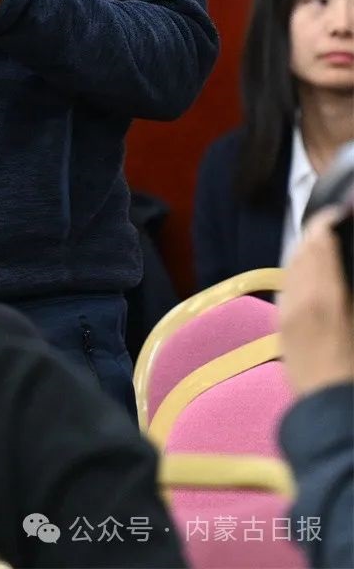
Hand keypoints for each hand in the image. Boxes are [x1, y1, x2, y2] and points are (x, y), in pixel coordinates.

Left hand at [279, 208, 353, 396]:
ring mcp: (287, 313)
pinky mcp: (282, 328)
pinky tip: (309, 277)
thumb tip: (343, 271)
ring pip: (291, 269)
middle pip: (303, 253)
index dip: (328, 223)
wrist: (330, 416)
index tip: (338, 212)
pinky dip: (297, 274)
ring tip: (323, 246)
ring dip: (305, 252)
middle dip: (317, 234)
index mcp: (327, 297)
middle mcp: (300, 299)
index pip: (320, 245)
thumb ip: (347, 289)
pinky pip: (286, 289)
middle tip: (333, 225)